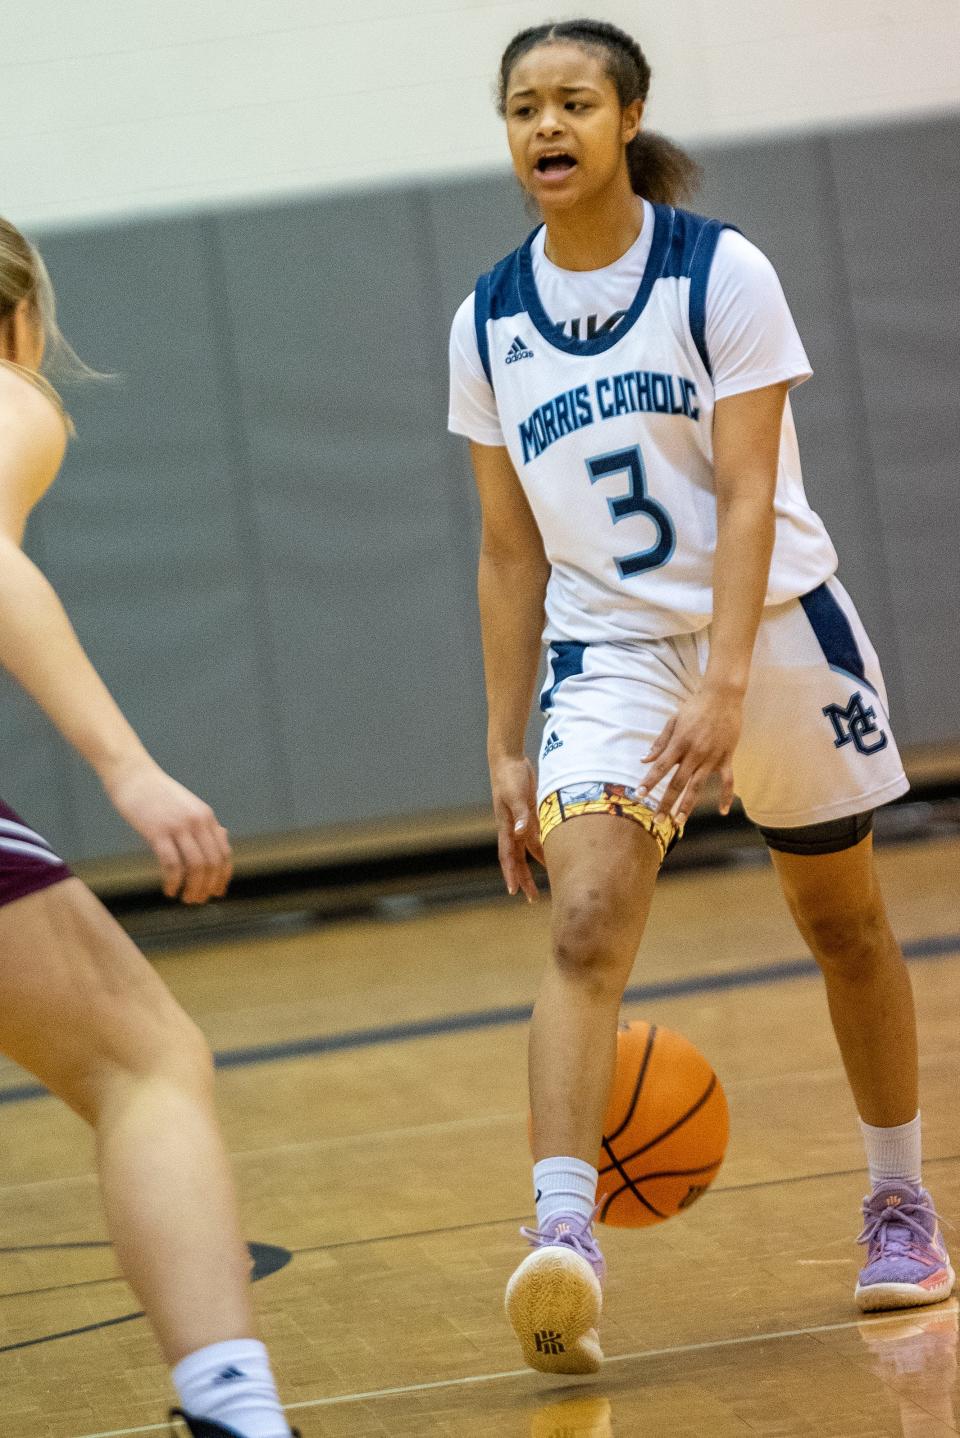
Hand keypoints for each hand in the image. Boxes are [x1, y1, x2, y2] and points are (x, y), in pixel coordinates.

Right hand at [101, 757, 232, 902]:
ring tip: (184, 899)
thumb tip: (222, 838)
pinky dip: (173, 882)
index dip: (223, 876)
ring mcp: (179, 826)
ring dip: (193, 888)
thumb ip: (203, 823)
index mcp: (207, 816)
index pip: (224, 853)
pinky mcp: (158, 831)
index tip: (217, 891)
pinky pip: (172, 864)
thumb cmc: (157, 793)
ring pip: (197, 866)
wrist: (132, 775)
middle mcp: (198, 821)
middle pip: (213, 863)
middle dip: (208, 887)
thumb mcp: (188, 805)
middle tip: (197, 900)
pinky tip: (169, 890)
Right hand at [490, 754, 543, 901]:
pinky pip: (536, 836)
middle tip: (531, 899)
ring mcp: (520, 822)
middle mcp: (512, 828)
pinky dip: (543, 848)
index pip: (507, 856)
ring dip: (534, 867)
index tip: (513, 892)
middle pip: (517, 859)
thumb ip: (520, 814)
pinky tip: (553, 856)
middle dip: (523, 879)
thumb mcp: (516, 794)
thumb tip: (520, 833)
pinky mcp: (529, 814)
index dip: (510, 874)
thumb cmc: (509, 776)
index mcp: (506, 826)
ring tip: (544, 885)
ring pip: (527, 851)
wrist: (508, 758)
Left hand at [638, 683, 742, 823]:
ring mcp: (712, 757)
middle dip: (665, 803)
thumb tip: (644, 760)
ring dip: (688, 806)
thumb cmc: (695, 707)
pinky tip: (723, 811)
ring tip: (679, 822)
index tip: (639, 795)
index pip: (661, 767)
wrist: (723, 696)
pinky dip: (726, 796)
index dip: (649, 782)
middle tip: (657, 821)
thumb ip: (660, 742)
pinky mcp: (727, 757)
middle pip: (677, 783)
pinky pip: (727, 781)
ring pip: (698, 786)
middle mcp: (695, 753)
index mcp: (680, 743)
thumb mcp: (673, 720)